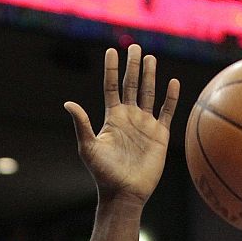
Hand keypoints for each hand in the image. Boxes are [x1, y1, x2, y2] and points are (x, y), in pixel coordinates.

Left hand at [65, 46, 179, 204]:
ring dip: (150, 76)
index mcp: (112, 118)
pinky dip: (170, 97)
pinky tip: (172, 82)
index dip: (112, 70)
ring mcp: (145, 125)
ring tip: (150, 58)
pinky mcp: (159, 135)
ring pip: (148, 94)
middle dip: (133, 66)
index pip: (112, 87)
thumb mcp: (88, 148)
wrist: (124, 193)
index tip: (111, 51)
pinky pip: (167, 112)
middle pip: (131, 85)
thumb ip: (82, 124)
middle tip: (135, 47)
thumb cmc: (103, 173)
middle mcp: (129, 117)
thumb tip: (68, 103)